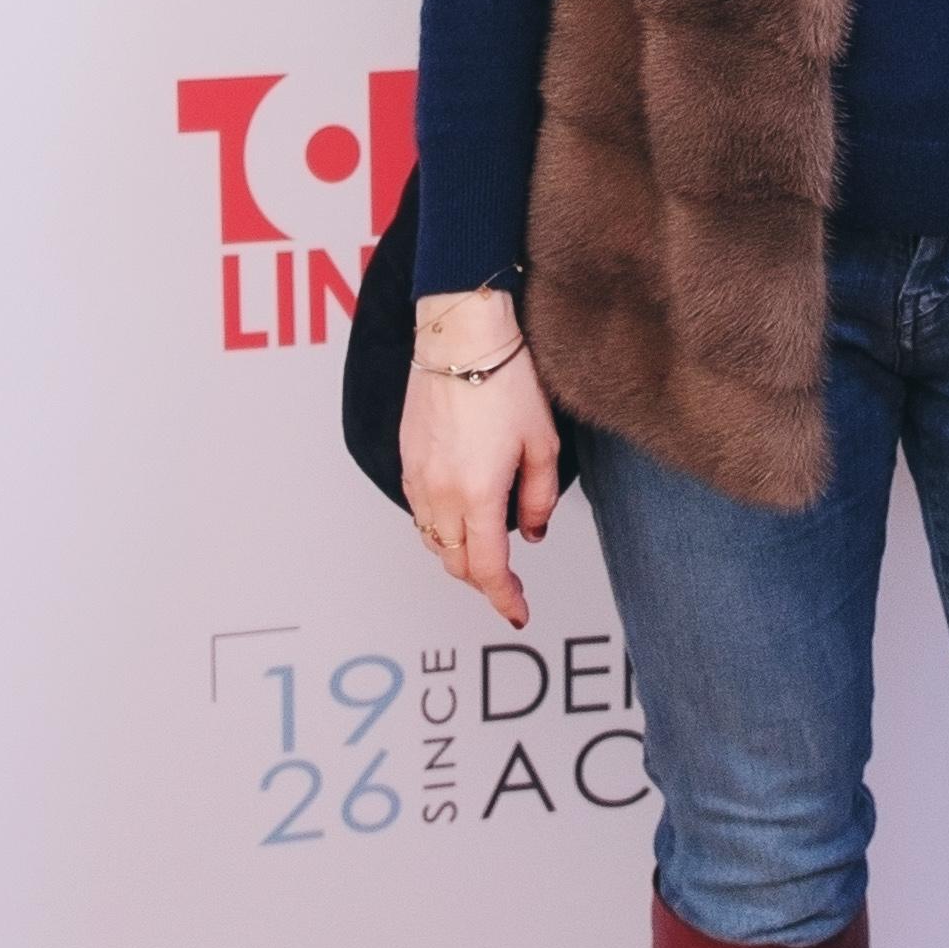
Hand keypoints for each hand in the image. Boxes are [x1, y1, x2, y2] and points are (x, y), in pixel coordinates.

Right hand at [400, 290, 561, 630]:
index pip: (487, 569)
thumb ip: (538, 498)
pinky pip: (420, 512)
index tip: (518, 610)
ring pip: (434, 540)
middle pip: (456, 562)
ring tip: (487, 550)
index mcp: (477, 494)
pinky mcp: (406, 458)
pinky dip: (441, 526)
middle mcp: (440, 491)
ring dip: (460, 554)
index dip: (504, 598)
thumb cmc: (505, 380)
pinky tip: (462, 516)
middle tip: (508, 583)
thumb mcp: (542, 444)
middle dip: (483, 580)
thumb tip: (531, 533)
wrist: (461, 337)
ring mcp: (417, 475)